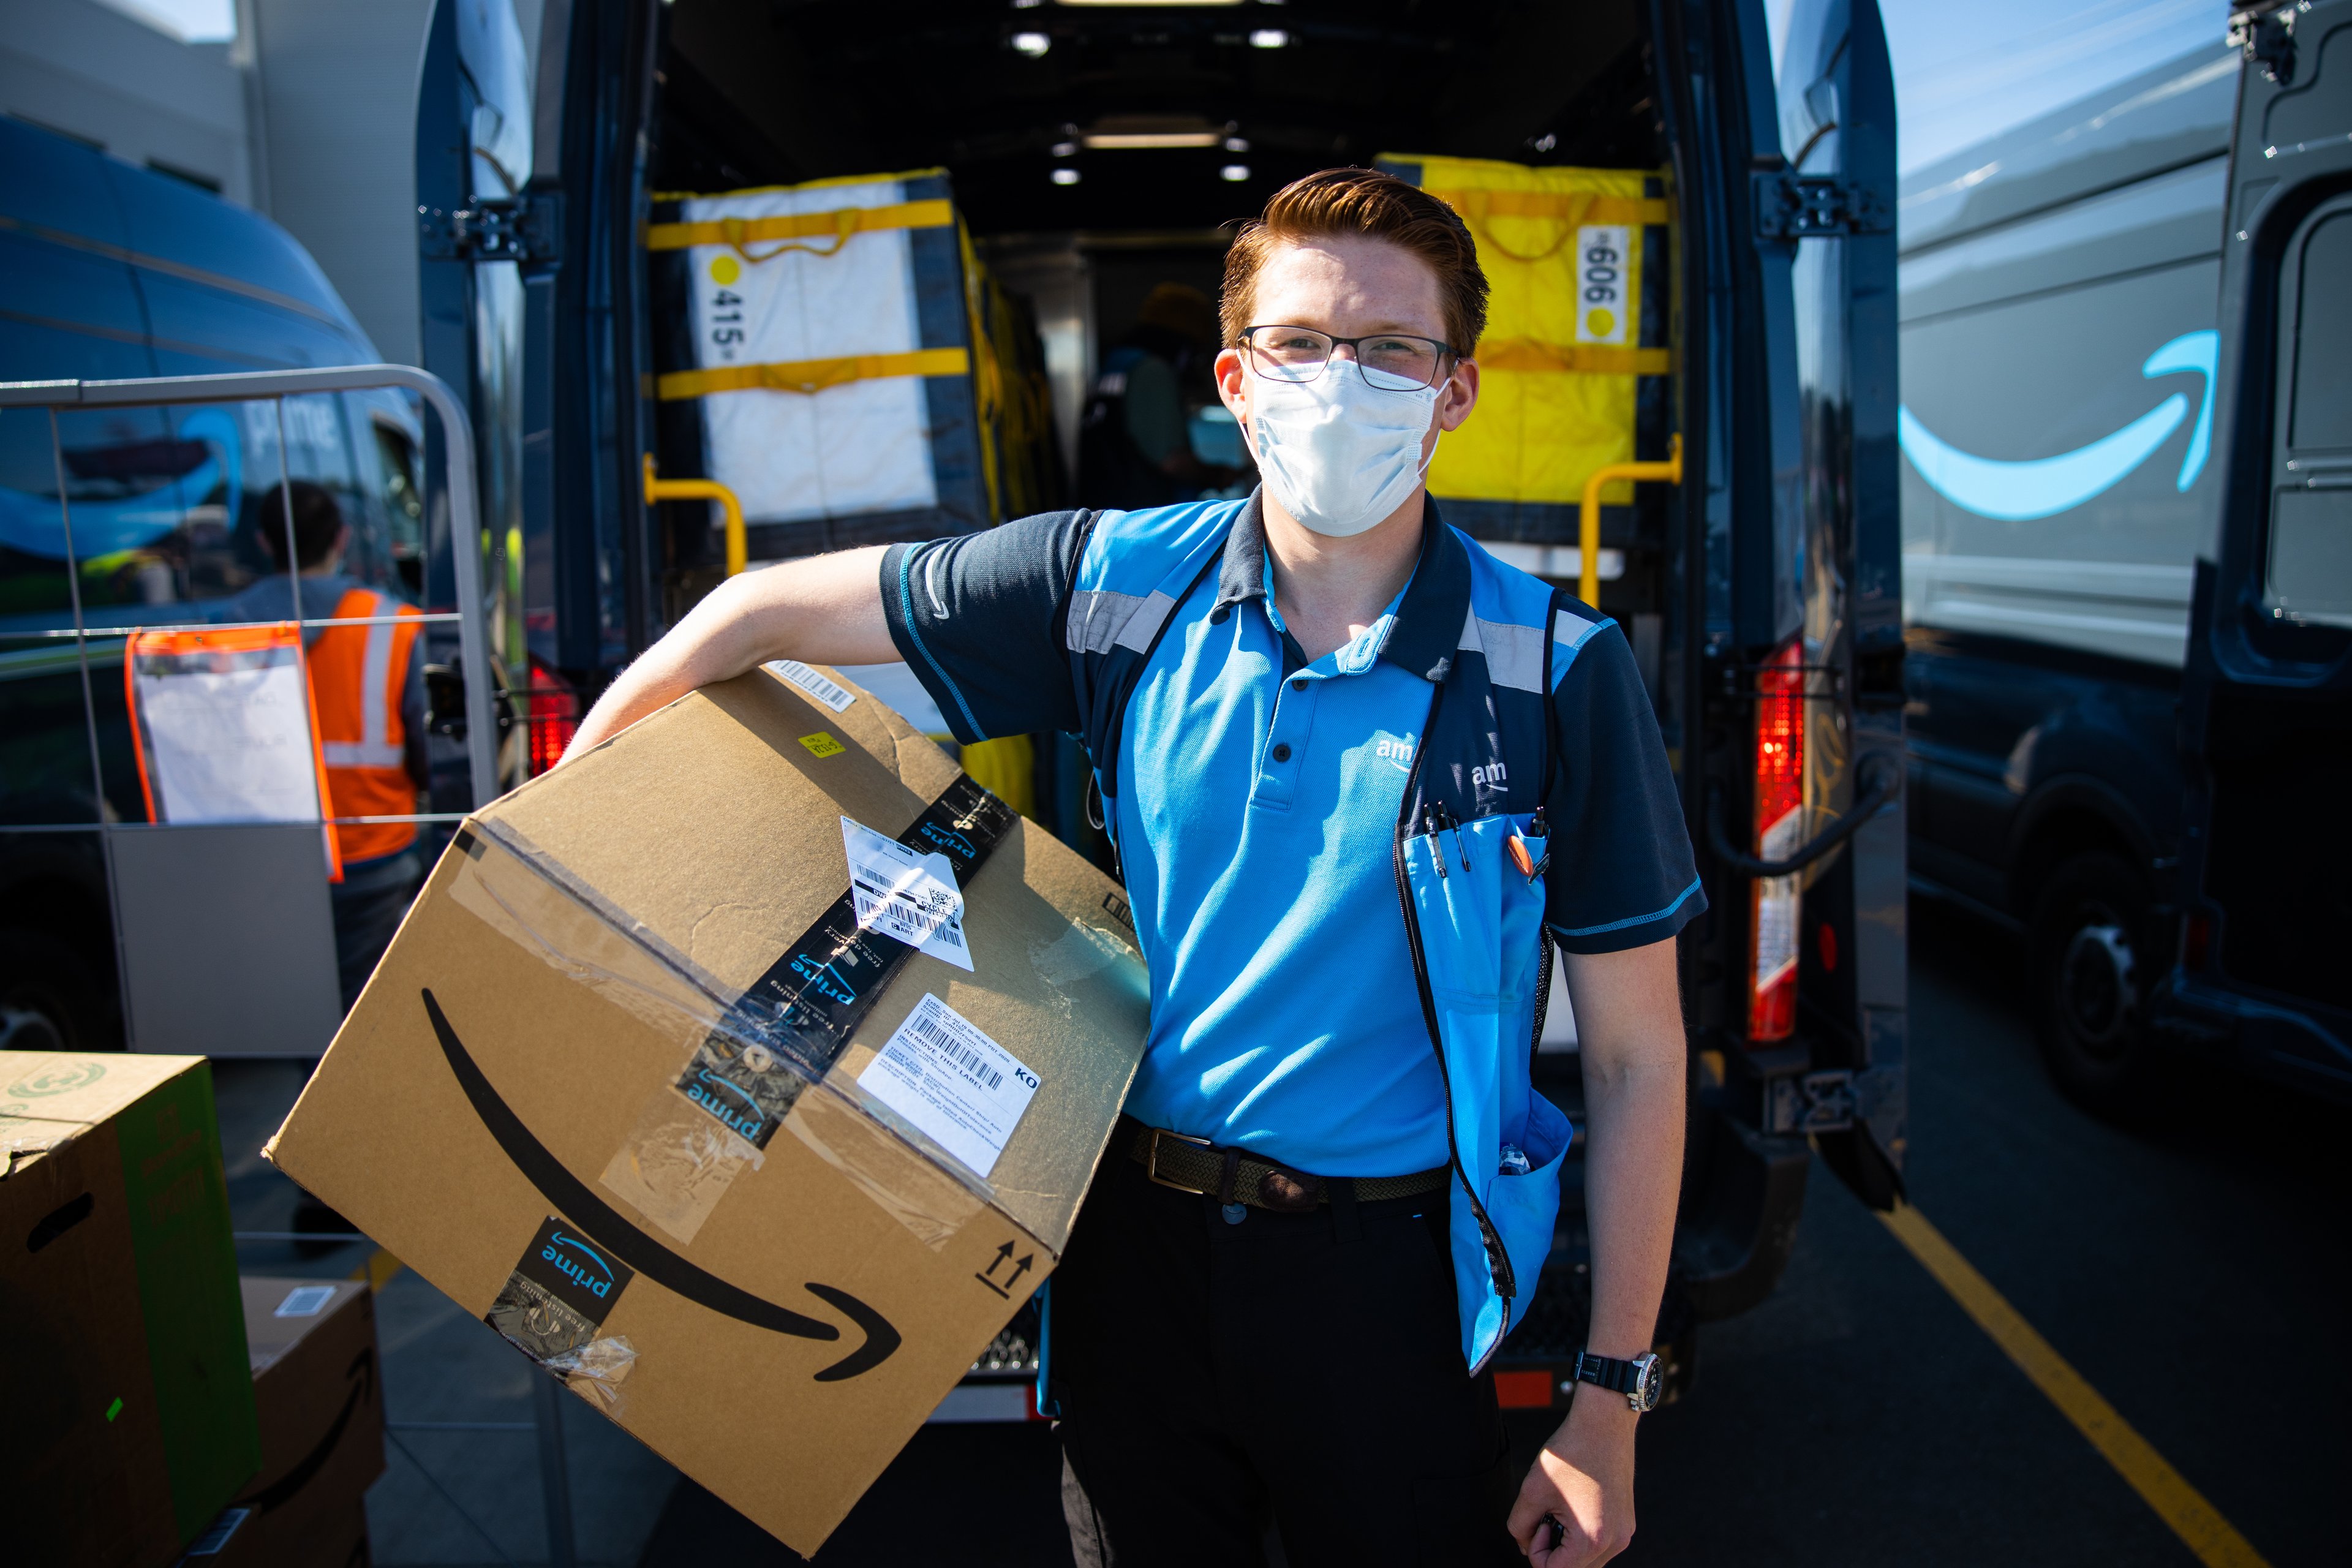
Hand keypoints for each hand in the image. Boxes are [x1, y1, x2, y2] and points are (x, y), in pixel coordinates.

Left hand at [1507, 1391, 1636, 1564]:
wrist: (1604, 1423)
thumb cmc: (1571, 1453)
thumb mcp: (1533, 1490)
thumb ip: (1520, 1527)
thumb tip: (1525, 1547)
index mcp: (1592, 1540)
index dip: (1536, 1550)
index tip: (1539, 1520)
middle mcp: (1615, 1542)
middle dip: (1552, 1550)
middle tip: (1547, 1515)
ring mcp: (1624, 1533)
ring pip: (1586, 1560)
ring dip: (1566, 1544)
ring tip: (1562, 1509)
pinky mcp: (1626, 1523)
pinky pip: (1599, 1544)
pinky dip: (1581, 1535)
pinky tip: (1574, 1506)